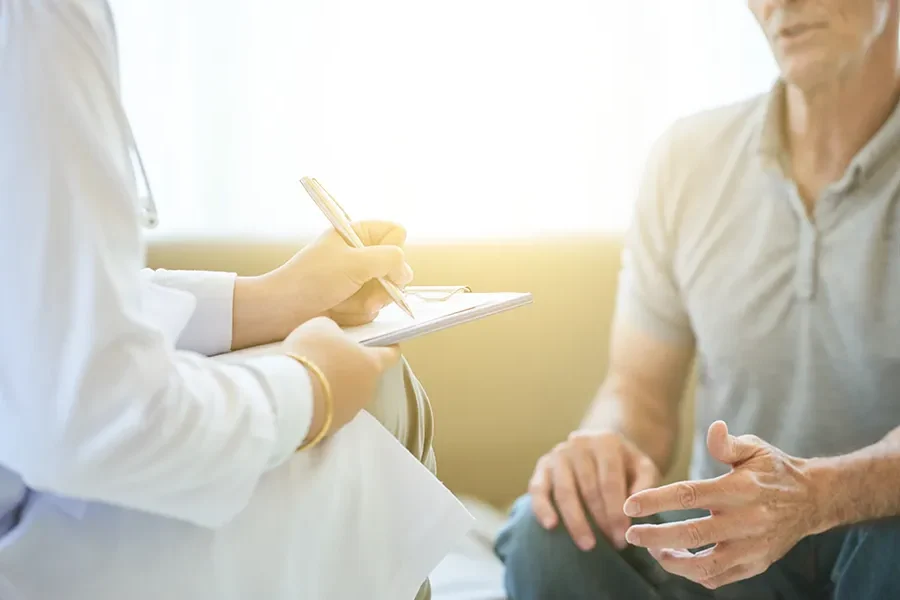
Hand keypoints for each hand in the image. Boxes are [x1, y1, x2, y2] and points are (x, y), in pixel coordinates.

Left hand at [232, 221, 413, 348]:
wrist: (283, 311)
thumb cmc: (313, 279)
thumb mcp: (355, 262)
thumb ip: (390, 259)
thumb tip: (406, 272)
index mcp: (356, 233)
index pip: (396, 233)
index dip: (394, 248)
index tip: (380, 262)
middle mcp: (360, 254)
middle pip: (397, 265)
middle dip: (384, 283)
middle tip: (369, 291)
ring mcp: (359, 279)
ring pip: (388, 290)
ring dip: (369, 301)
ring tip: (345, 303)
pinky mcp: (354, 301)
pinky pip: (374, 307)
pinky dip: (359, 312)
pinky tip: (340, 312)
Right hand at [283, 317, 400, 443]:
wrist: (290, 397)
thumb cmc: (312, 354)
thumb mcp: (321, 327)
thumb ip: (334, 331)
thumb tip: (334, 338)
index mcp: (372, 364)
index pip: (391, 355)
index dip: (388, 346)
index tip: (383, 341)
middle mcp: (367, 390)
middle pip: (365, 374)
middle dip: (352, 365)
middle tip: (330, 356)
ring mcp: (351, 411)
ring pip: (348, 394)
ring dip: (335, 386)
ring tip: (312, 377)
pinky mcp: (332, 427)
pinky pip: (330, 409)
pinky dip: (321, 402)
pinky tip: (304, 395)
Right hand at [528, 430, 660, 550]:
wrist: (602, 449)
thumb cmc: (625, 465)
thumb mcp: (643, 467)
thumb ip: (645, 483)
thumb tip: (633, 506)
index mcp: (606, 442)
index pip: (610, 482)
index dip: (616, 512)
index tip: (623, 538)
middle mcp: (579, 444)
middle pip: (588, 488)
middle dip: (600, 521)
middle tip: (611, 545)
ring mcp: (558, 454)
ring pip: (564, 491)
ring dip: (576, 521)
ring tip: (587, 545)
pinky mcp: (542, 465)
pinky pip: (537, 488)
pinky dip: (542, 508)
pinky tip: (550, 526)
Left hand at [622, 421, 818, 589]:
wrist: (813, 500)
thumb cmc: (774, 470)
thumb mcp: (755, 448)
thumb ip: (728, 444)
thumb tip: (714, 428)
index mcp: (740, 489)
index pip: (690, 495)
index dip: (656, 500)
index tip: (630, 505)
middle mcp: (747, 520)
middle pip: (693, 534)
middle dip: (656, 537)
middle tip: (631, 534)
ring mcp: (752, 547)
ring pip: (706, 566)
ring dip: (673, 562)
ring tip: (654, 551)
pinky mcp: (757, 564)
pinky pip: (719, 578)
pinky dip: (694, 574)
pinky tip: (678, 560)